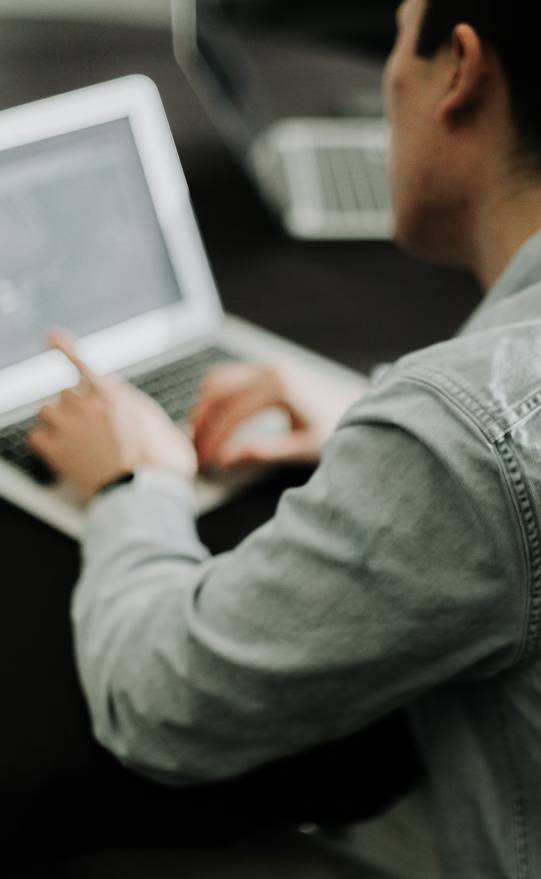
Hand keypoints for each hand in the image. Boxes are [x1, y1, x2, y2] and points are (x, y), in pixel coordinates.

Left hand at [28, 331, 197, 503]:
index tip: (54, 337)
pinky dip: (45, 443)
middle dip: (77, 408)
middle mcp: (89, 403)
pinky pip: (37, 436)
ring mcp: (69, 425)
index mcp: (117, 395)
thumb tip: (181, 429)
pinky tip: (58, 451)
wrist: (145, 495)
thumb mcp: (173, 435)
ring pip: (48, 410)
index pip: (81, 362)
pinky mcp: (55, 449)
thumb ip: (163, 424)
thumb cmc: (164, 468)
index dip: (65, 348)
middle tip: (90, 430)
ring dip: (57, 422)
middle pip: (68, 393)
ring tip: (75, 441)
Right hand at [191, 360, 360, 470]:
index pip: (234, 414)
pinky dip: (214, 397)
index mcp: (281, 388)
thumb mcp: (304, 447)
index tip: (209, 463)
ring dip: (203, 407)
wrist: (358, 407)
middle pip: (218, 392)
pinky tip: (213, 421)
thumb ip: (265, 452)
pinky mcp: (267, 368)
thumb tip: (228, 461)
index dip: (217, 441)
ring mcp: (268, 365)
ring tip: (200, 438)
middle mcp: (271, 370)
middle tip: (196, 452)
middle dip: (203, 423)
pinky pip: (228, 376)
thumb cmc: (336, 427)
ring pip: (217, 379)